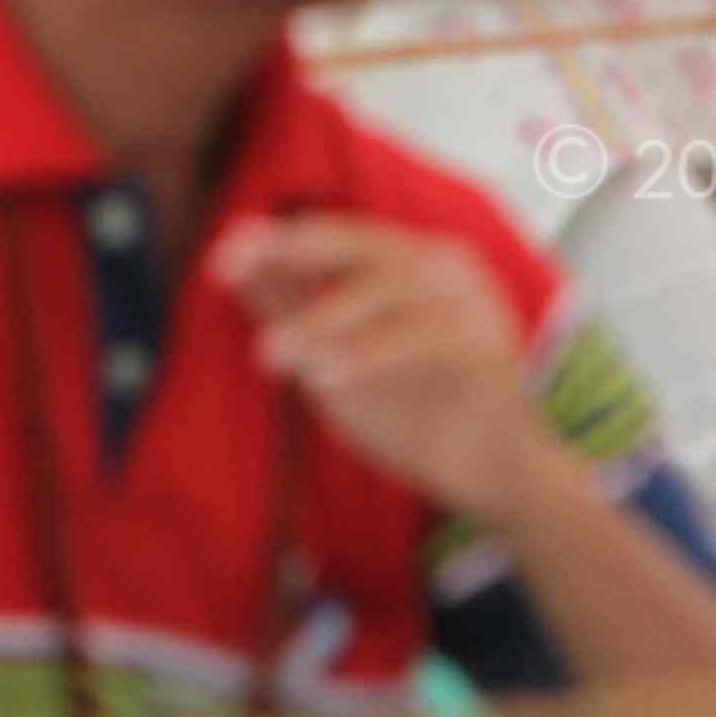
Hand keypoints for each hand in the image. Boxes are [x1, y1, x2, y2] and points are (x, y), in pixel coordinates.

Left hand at [217, 216, 551, 514]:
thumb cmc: (417, 417)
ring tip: (270, 353)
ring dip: (320, 321)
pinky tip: (324, 378)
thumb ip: (296, 313)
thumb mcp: (338, 364)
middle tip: (233, 272)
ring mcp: (471, 301)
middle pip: (361, 243)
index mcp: (411, 261)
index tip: (221, 259)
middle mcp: (444, 267)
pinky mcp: (487, 344)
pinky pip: (420, 340)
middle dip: (292, 254)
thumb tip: (236, 263)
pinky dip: (368, 356)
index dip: (278, 242)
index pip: (338, 236)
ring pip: (385, 292)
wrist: (495, 480)